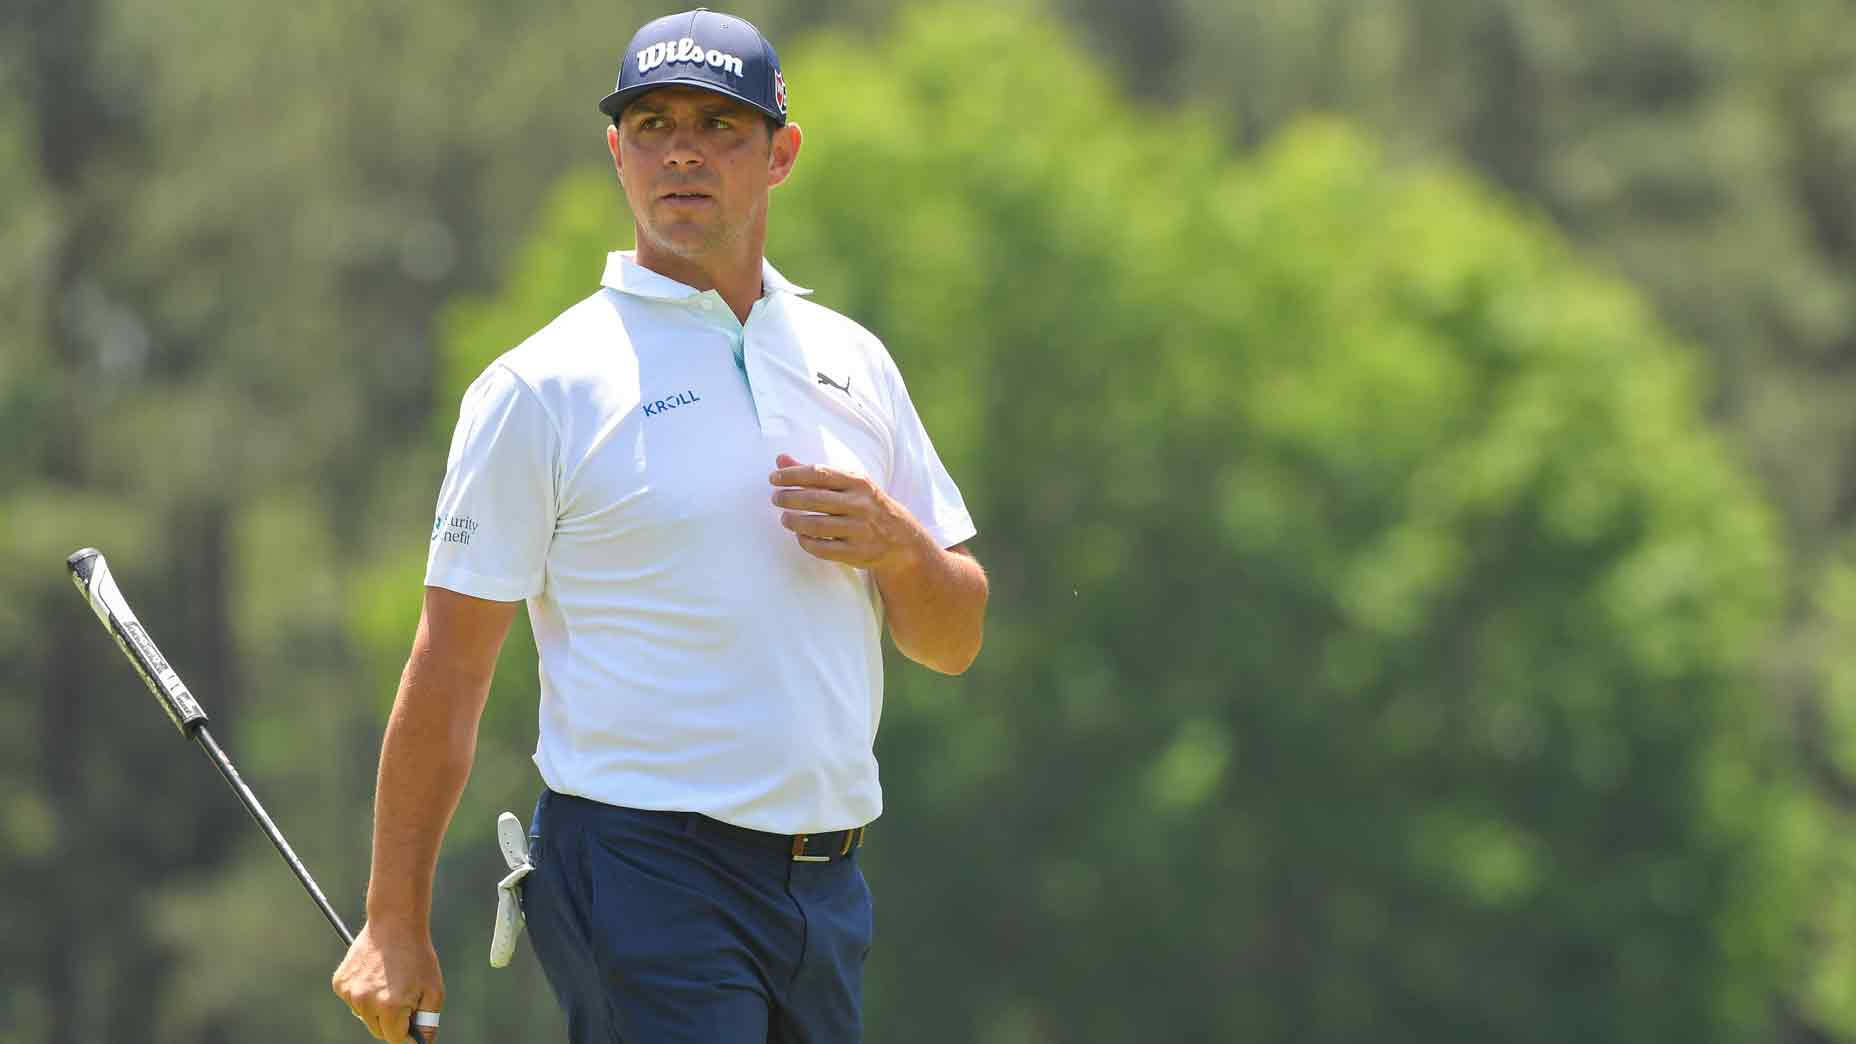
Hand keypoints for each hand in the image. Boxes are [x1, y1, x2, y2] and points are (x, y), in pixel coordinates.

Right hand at [332, 920, 443, 1041]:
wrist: (395, 923)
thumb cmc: (417, 956)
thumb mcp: (433, 990)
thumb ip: (428, 1022)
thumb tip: (423, 1043)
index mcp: (390, 1007)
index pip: (395, 1039)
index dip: (407, 1034)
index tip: (413, 1027)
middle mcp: (365, 1002)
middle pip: (379, 1031)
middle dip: (393, 1022)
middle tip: (405, 999)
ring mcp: (350, 993)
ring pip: (365, 1016)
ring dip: (377, 1008)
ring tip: (390, 982)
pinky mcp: (340, 983)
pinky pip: (354, 1001)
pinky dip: (364, 995)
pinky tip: (375, 975)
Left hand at [769, 454, 933, 573]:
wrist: (901, 539)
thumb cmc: (867, 505)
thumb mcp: (849, 484)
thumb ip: (814, 472)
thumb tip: (780, 459)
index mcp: (858, 482)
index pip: (819, 474)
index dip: (792, 475)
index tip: (773, 478)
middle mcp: (860, 504)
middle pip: (814, 499)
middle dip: (788, 498)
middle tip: (776, 498)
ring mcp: (859, 530)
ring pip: (816, 525)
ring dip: (794, 521)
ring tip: (785, 518)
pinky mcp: (857, 552)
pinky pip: (823, 548)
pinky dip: (806, 542)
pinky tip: (800, 536)